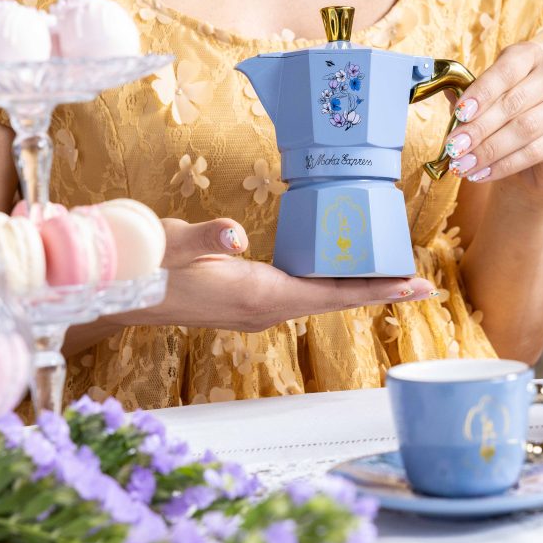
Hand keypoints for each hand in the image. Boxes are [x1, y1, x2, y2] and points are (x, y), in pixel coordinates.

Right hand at [126, 217, 435, 332]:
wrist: (120, 289)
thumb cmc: (148, 265)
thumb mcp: (173, 244)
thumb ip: (203, 237)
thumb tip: (234, 233)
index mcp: (258, 295)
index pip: (330, 294)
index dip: (375, 289)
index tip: (414, 287)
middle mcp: (265, 309)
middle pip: (334, 300)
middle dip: (378, 290)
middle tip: (421, 283)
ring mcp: (258, 309)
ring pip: (320, 299)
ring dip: (356, 289)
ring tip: (392, 277)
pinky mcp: (249, 301)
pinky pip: (303, 295)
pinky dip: (330, 285)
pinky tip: (340, 273)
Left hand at [445, 42, 542, 198]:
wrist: (533, 160)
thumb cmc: (503, 121)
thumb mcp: (482, 105)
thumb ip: (465, 96)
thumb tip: (444, 91)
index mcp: (529, 55)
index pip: (507, 69)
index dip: (482, 91)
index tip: (459, 113)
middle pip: (514, 102)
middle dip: (479, 127)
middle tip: (453, 146)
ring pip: (524, 128)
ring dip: (488, 149)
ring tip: (462, 164)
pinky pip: (533, 152)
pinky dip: (503, 165)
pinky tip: (482, 173)